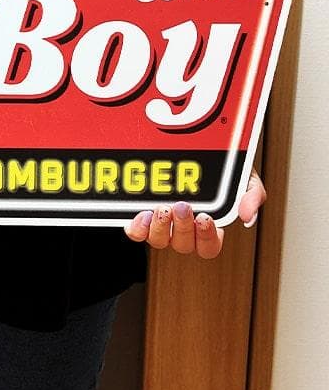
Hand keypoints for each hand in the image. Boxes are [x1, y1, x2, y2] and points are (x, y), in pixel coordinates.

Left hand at [123, 168, 266, 258]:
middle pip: (183, 246)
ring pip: (159, 241)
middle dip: (183, 228)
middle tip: (183, 207)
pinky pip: (136, 232)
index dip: (206, 238)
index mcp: (207, 227)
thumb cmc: (221, 168)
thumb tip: (248, 217)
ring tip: (163, 208)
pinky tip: (143, 214)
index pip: (209, 247)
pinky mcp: (141, 216)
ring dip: (161, 228)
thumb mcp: (243, 177)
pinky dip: (138, 228)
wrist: (192, 142)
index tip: (205, 218)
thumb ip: (252, 196)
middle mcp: (182, 230)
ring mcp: (161, 224)